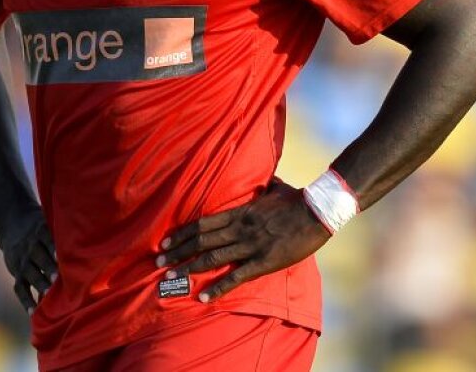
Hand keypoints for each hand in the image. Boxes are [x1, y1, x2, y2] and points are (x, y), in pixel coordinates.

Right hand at [0, 207, 57, 314]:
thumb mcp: (48, 223)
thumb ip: (63, 233)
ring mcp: (22, 260)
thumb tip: (94, 241)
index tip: (62, 258)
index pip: (46, 239)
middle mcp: (30, 246)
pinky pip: (19, 288)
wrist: (12, 224)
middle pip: (38, 256)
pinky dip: (25, 300)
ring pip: (29, 273)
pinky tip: (33, 313)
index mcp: (40, 231)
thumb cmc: (41, 227)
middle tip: (56, 279)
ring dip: (39, 283)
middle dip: (47, 267)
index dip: (53, 249)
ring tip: (48, 296)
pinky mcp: (16, 272)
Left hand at [155, 181, 330, 302]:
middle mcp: (239, 228)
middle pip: (201, 240)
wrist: (317, 211)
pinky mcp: (264, 261)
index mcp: (240, 211)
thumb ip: (263, 186)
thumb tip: (264, 178)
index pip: (203, 223)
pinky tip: (203, 298)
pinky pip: (236, 276)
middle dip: (178, 252)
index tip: (166, 241)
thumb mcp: (275, 187)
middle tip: (159, 261)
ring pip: (212, 257)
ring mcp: (250, 245)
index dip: (182, 233)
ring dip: (189, 268)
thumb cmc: (296, 198)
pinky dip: (218, 288)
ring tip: (171, 278)